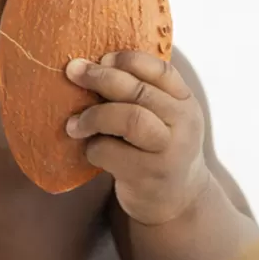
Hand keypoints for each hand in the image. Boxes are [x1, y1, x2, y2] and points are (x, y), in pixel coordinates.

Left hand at [65, 51, 213, 225]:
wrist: (178, 201)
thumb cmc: (159, 150)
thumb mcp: (165, 118)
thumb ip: (143, 94)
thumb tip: (92, 65)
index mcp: (185, 102)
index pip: (161, 70)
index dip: (128, 59)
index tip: (102, 58)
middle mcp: (183, 124)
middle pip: (139, 91)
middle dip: (100, 78)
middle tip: (72, 72)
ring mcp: (168, 152)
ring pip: (129, 119)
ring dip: (94, 116)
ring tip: (74, 124)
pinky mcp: (149, 176)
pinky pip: (111, 152)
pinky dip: (93, 148)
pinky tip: (91, 151)